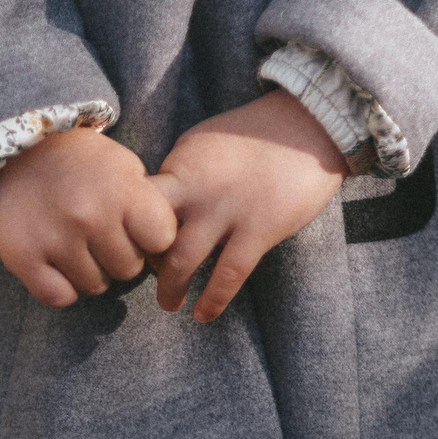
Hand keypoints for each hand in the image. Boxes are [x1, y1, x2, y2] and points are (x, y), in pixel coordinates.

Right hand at [0, 127, 178, 308]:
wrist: (14, 150)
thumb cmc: (79, 161)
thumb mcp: (122, 165)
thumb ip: (146, 202)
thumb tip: (165, 246)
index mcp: (122, 190)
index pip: (163, 241)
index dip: (152, 238)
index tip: (136, 229)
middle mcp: (90, 216)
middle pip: (128, 270)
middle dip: (118, 256)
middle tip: (100, 235)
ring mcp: (56, 239)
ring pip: (95, 286)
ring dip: (89, 271)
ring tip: (75, 243)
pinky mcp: (24, 257)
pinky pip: (60, 297)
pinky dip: (61, 287)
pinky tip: (57, 263)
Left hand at [149, 90, 348, 321]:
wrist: (308, 124)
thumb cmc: (256, 134)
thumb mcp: (203, 144)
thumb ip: (180, 174)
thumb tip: (158, 203)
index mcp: (180, 166)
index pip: (137, 206)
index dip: (129, 229)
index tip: (131, 245)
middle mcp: (196, 189)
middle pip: (150, 235)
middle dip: (142, 263)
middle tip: (142, 278)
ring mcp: (226, 211)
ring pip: (182, 260)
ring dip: (171, 288)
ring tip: (168, 304)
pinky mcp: (259, 229)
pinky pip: (228, 274)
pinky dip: (213, 299)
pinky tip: (203, 315)